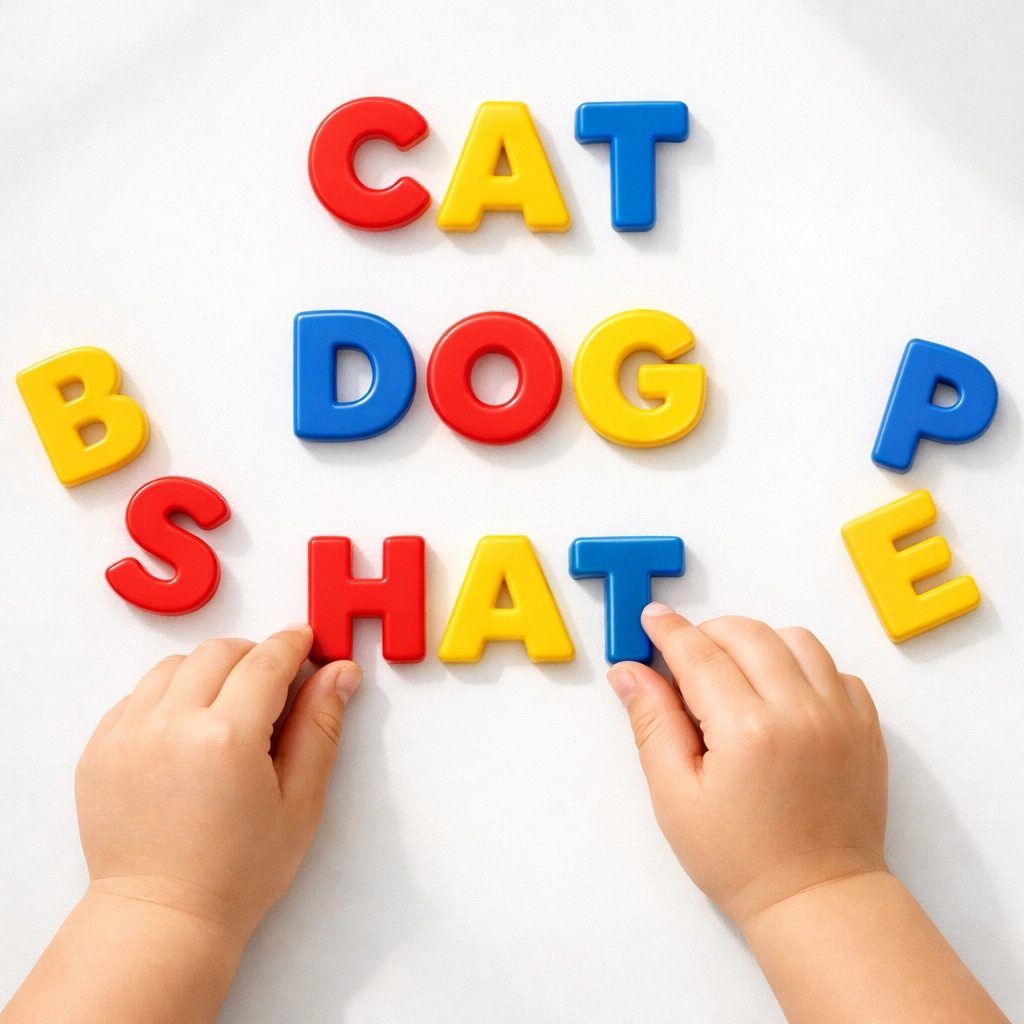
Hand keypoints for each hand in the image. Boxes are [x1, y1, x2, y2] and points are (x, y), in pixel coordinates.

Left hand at [74, 625, 360, 943]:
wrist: (162, 918)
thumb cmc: (237, 871)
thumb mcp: (300, 801)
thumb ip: (321, 727)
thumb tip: (339, 672)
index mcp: (228, 738)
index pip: (267, 660)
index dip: (294, 645)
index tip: (307, 643)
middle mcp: (172, 725)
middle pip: (219, 651)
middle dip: (253, 655)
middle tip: (273, 685)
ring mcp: (128, 735)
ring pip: (174, 665)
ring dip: (208, 671)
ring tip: (227, 709)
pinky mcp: (99, 749)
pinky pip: (138, 695)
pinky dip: (168, 697)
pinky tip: (187, 730)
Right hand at [607, 604, 886, 925]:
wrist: (817, 898)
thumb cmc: (740, 859)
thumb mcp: (675, 797)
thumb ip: (652, 724)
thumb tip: (629, 672)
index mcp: (747, 730)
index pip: (699, 654)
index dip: (670, 632)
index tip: (652, 618)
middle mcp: (799, 712)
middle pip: (747, 633)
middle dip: (708, 633)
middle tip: (687, 659)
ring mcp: (840, 716)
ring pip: (795, 639)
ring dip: (758, 642)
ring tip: (735, 675)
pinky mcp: (865, 726)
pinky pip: (833, 668)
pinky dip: (802, 667)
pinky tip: (780, 696)